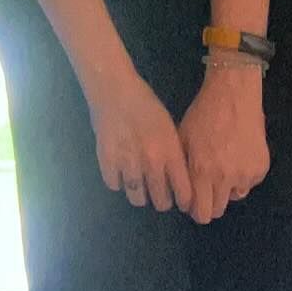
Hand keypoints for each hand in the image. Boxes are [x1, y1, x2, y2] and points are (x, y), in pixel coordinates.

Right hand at [85, 70, 193, 212]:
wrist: (114, 88)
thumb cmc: (145, 103)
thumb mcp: (168, 127)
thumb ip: (174, 154)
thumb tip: (178, 179)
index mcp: (170, 152)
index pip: (184, 192)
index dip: (184, 201)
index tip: (181, 201)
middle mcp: (151, 162)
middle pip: (161, 202)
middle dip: (162, 200)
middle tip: (159, 193)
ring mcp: (128, 164)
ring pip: (137, 199)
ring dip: (140, 194)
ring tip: (139, 184)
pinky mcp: (107, 161)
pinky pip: (115, 186)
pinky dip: (118, 181)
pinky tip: (120, 170)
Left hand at [177, 65, 269, 222]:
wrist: (233, 94)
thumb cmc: (203, 113)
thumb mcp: (183, 138)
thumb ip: (181, 168)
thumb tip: (181, 192)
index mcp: (203, 171)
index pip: (201, 212)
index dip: (194, 209)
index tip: (192, 200)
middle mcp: (226, 178)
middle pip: (217, 211)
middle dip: (209, 203)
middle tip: (206, 186)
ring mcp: (246, 175)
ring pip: (234, 196)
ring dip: (227, 188)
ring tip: (222, 164)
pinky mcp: (261, 168)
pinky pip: (248, 182)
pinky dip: (242, 175)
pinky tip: (237, 154)